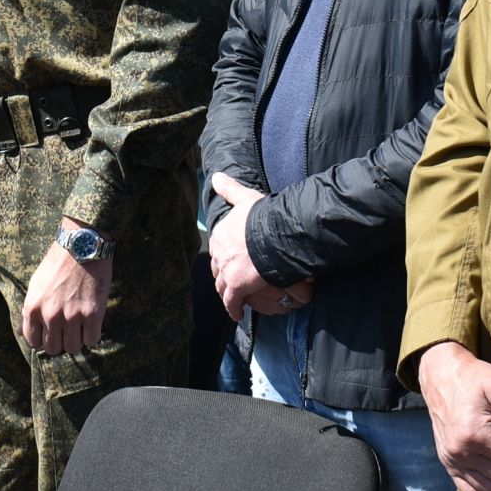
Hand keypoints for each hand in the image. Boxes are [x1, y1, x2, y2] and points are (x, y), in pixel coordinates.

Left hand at [20, 220, 110, 354]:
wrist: (82, 245)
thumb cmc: (57, 264)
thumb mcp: (35, 285)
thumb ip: (27, 311)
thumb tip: (21, 334)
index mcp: (32, 308)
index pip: (33, 342)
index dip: (42, 339)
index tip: (51, 332)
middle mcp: (50, 315)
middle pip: (53, 349)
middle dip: (60, 341)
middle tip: (67, 328)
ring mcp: (72, 316)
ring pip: (72, 348)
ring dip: (77, 340)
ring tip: (79, 326)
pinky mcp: (92, 314)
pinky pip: (92, 340)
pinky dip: (92, 335)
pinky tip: (91, 323)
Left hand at [207, 172, 311, 318]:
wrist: (274, 234)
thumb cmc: (263, 215)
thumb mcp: (244, 197)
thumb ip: (229, 188)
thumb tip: (215, 176)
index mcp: (220, 233)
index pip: (218, 248)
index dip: (223, 255)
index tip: (230, 260)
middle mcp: (219, 252)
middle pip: (217, 268)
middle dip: (223, 275)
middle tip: (231, 281)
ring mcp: (227, 271)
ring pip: (222, 286)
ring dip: (226, 293)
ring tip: (232, 299)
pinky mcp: (237, 286)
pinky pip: (232, 302)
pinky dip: (233, 309)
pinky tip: (236, 314)